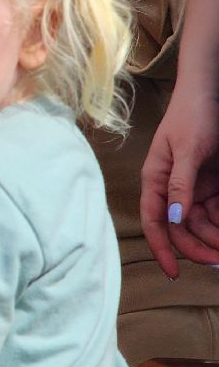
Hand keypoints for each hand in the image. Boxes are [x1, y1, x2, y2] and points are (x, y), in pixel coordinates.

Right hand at [141, 80, 218, 276]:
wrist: (209, 95)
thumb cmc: (193, 117)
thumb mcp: (187, 150)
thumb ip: (180, 184)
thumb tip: (175, 219)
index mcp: (156, 180)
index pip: (154, 221)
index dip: (161, 248)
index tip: (174, 272)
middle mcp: (171, 188)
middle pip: (180, 229)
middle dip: (198, 248)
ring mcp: (191, 188)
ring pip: (200, 224)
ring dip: (214, 239)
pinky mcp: (210, 185)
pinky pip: (215, 213)